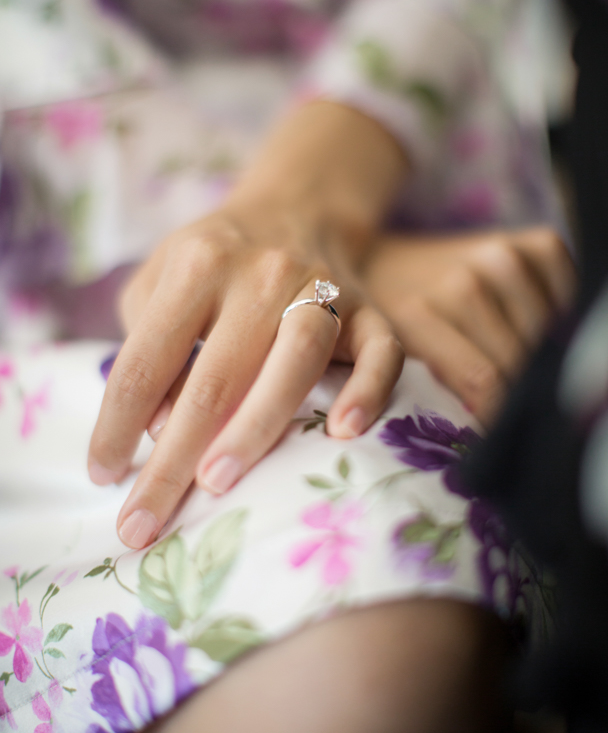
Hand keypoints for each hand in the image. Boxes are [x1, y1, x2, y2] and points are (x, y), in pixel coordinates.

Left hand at [87, 102, 405, 549]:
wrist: (297, 208)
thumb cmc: (217, 260)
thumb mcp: (163, 282)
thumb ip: (152, 348)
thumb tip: (160, 429)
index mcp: (197, 265)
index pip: (145, 360)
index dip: (116, 425)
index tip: (103, 477)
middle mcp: (259, 274)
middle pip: (213, 377)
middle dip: (173, 459)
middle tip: (144, 524)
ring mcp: (321, 288)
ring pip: (294, 362)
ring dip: (254, 426)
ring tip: (216, 483)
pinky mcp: (370, 310)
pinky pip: (379, 352)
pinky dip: (367, 390)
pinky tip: (343, 432)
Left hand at [363, 227, 574, 424]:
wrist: (381, 261)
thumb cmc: (390, 323)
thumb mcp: (394, 360)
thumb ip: (434, 390)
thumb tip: (489, 426)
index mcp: (420, 313)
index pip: (485, 380)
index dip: (498, 413)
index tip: (499, 428)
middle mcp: (465, 282)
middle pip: (520, 360)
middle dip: (518, 384)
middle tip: (508, 393)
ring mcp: (501, 257)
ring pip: (548, 331)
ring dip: (539, 349)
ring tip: (517, 355)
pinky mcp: (532, 243)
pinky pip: (569, 289)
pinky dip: (561, 309)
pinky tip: (533, 318)